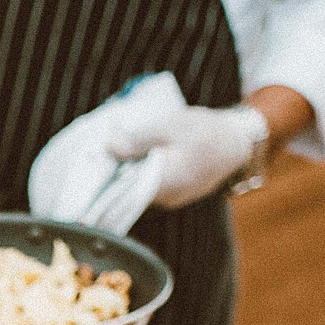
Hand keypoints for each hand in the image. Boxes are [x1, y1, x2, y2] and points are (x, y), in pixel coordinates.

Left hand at [109, 105, 260, 209]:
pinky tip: (132, 159)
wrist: (238, 142)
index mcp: (165, 183)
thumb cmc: (206, 131)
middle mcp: (166, 198)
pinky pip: (150, 186)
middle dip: (112, 176)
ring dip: (126, 174)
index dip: (103, 185)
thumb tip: (109, 146)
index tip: (86, 177)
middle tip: (95, 159)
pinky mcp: (174, 193)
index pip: (124, 193)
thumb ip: (138, 138)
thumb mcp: (170, 125)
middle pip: (129, 192)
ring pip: (139, 189)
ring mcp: (171, 199)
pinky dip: (140, 174)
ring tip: (111, 155)